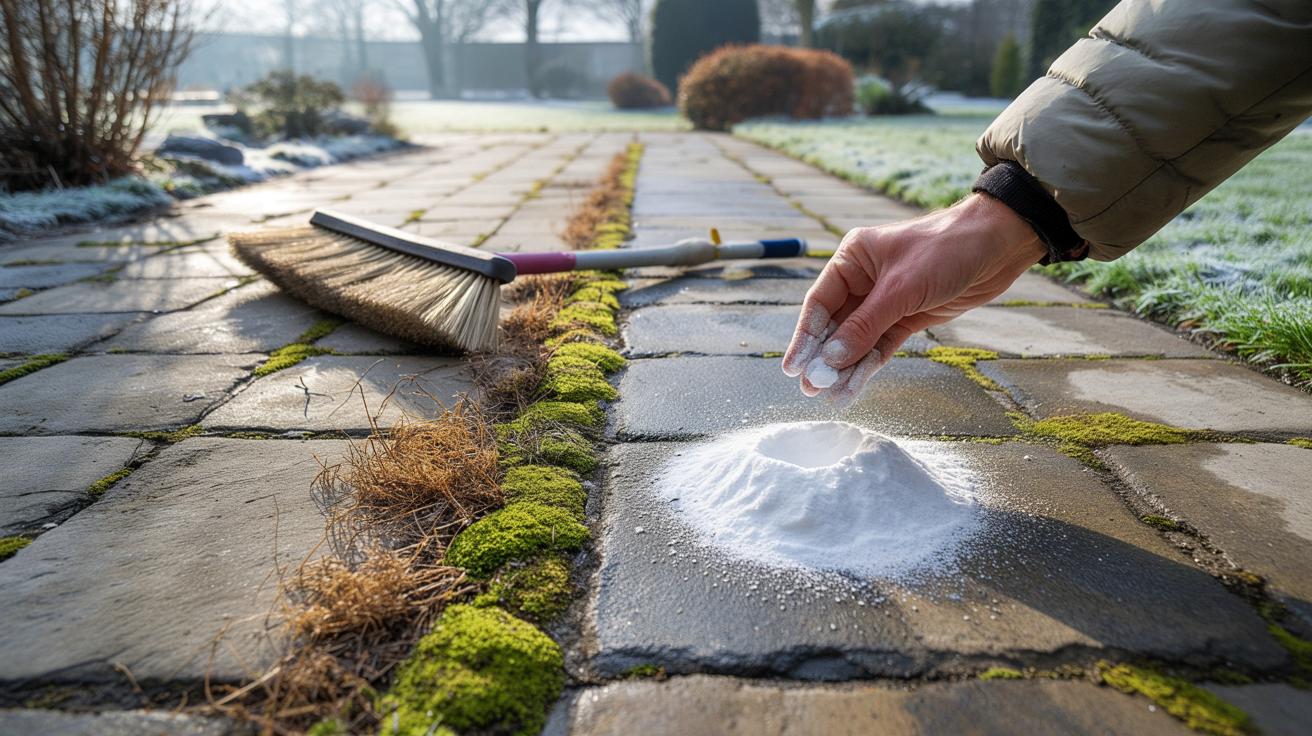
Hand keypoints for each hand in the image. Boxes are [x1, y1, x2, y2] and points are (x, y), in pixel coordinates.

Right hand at [782, 193, 1045, 404]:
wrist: (997, 246)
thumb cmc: (945, 250)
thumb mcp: (900, 289)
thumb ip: (864, 326)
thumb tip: (831, 359)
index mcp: (853, 259)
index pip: (820, 303)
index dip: (805, 336)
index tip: (793, 367)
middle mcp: (864, 280)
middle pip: (835, 325)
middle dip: (823, 357)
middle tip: (810, 388)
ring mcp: (886, 301)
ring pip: (857, 340)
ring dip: (845, 367)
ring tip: (830, 395)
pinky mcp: (907, 317)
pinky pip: (880, 346)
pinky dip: (868, 366)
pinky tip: (853, 387)